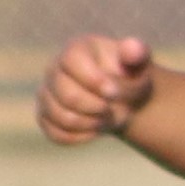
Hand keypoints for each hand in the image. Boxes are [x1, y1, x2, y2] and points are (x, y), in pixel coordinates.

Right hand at [37, 34, 156, 145]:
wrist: (121, 96)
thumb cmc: (130, 76)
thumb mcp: (139, 62)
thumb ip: (137, 53)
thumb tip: (131, 49)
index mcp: (75, 50)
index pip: (71, 61)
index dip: (93, 79)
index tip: (114, 92)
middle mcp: (54, 69)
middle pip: (67, 95)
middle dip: (97, 107)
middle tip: (115, 109)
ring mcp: (46, 94)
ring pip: (61, 117)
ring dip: (91, 123)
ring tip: (108, 120)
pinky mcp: (45, 117)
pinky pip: (56, 133)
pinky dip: (81, 136)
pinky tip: (96, 130)